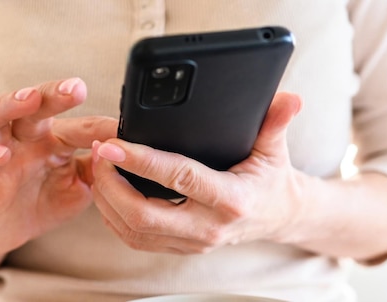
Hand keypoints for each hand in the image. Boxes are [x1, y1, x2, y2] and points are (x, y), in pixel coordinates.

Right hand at [0, 78, 116, 255]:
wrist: (8, 232)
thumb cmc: (46, 201)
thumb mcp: (80, 188)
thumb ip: (98, 169)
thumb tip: (124, 149)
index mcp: (53, 139)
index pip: (78, 126)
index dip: (101, 127)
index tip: (125, 128)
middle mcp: (24, 139)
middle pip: (32, 105)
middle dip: (52, 93)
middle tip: (75, 88)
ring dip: (9, 104)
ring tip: (28, 99)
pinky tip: (0, 153)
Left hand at [91, 92, 303, 253]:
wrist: (277, 218)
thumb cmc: (272, 181)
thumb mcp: (275, 149)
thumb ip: (276, 122)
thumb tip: (289, 98)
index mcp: (231, 200)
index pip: (178, 178)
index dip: (141, 160)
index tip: (113, 144)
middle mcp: (208, 227)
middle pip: (143, 214)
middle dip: (111, 183)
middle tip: (99, 153)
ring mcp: (192, 243)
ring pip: (133, 231)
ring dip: (107, 200)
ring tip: (97, 167)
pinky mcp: (180, 249)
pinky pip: (136, 239)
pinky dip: (113, 217)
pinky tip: (107, 192)